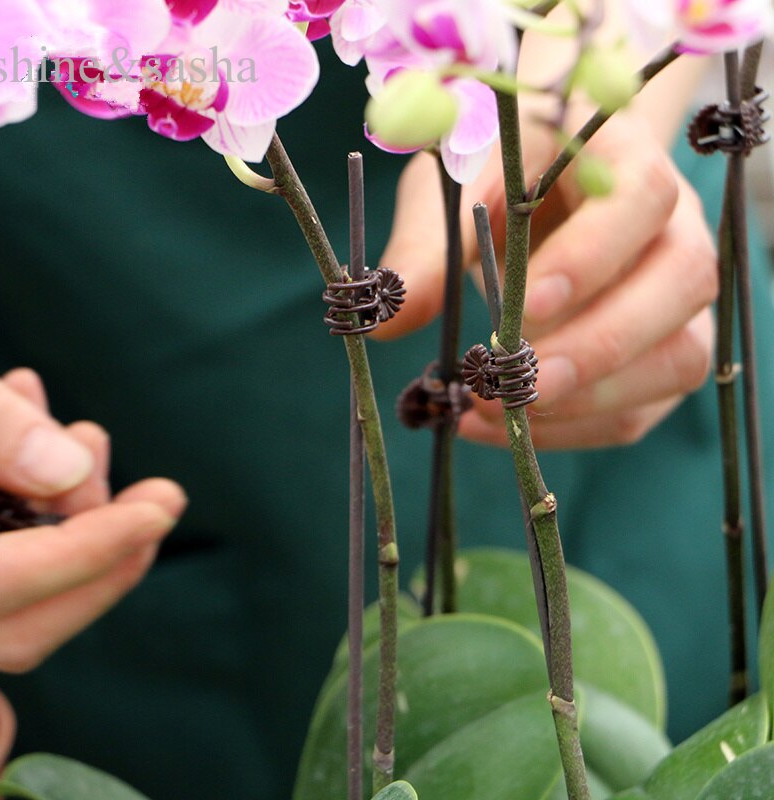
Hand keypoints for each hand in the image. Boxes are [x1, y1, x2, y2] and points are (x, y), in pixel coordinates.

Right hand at [0, 365, 185, 671]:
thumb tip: (70, 472)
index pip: (5, 587)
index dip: (93, 549)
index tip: (164, 505)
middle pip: (23, 623)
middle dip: (104, 557)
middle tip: (155, 494)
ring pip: (15, 599)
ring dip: (73, 526)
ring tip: (89, 436)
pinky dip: (32, 513)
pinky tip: (40, 432)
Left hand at [377, 111, 717, 448]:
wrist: (541, 185)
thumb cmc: (498, 173)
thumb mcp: (454, 185)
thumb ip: (427, 243)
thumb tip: (385, 326)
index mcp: (625, 159)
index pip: (643, 197)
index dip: (593, 255)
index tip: (526, 307)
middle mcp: (673, 227)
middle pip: (681, 283)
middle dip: (598, 345)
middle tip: (515, 383)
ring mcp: (676, 298)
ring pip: (677, 359)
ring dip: (588, 402)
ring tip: (497, 412)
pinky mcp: (660, 354)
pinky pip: (639, 408)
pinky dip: (572, 432)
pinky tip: (501, 429)